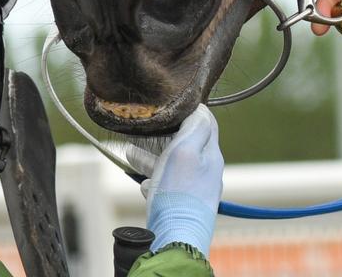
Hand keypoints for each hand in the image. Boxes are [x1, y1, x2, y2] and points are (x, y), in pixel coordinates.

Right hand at [128, 105, 222, 256]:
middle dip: (164, 135)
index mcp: (211, 155)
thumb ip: (195, 127)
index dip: (190, 110)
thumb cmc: (179, 192)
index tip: (171, 105)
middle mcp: (207, 171)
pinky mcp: (183, 205)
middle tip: (146, 129)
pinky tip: (143, 184)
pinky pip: (168, 186)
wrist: (175, 236)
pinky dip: (155, 179)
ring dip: (153, 157)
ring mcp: (195, 189)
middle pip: (187, 144)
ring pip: (174, 165)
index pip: (207, 122)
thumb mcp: (186, 151)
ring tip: (130, 154)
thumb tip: (201, 109)